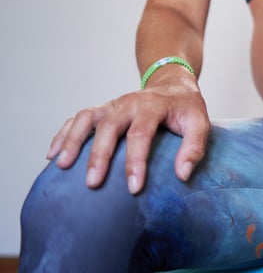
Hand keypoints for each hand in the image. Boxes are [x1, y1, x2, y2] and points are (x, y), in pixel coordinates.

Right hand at [47, 75, 209, 194]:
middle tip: (92, 183)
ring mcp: (113, 104)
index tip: (133, 188)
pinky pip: (78, 119)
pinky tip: (53, 155)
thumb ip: (194, 148)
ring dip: (72, 140)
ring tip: (62, 166)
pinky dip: (63, 134)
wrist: (173, 84)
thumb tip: (182, 175)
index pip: (141, 134)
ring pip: (87, 118)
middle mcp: (129, 102)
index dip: (136, 162)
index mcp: (153, 105)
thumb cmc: (186, 108)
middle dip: (99, 155)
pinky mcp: (103, 109)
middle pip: (109, 126)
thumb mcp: (200, 123)